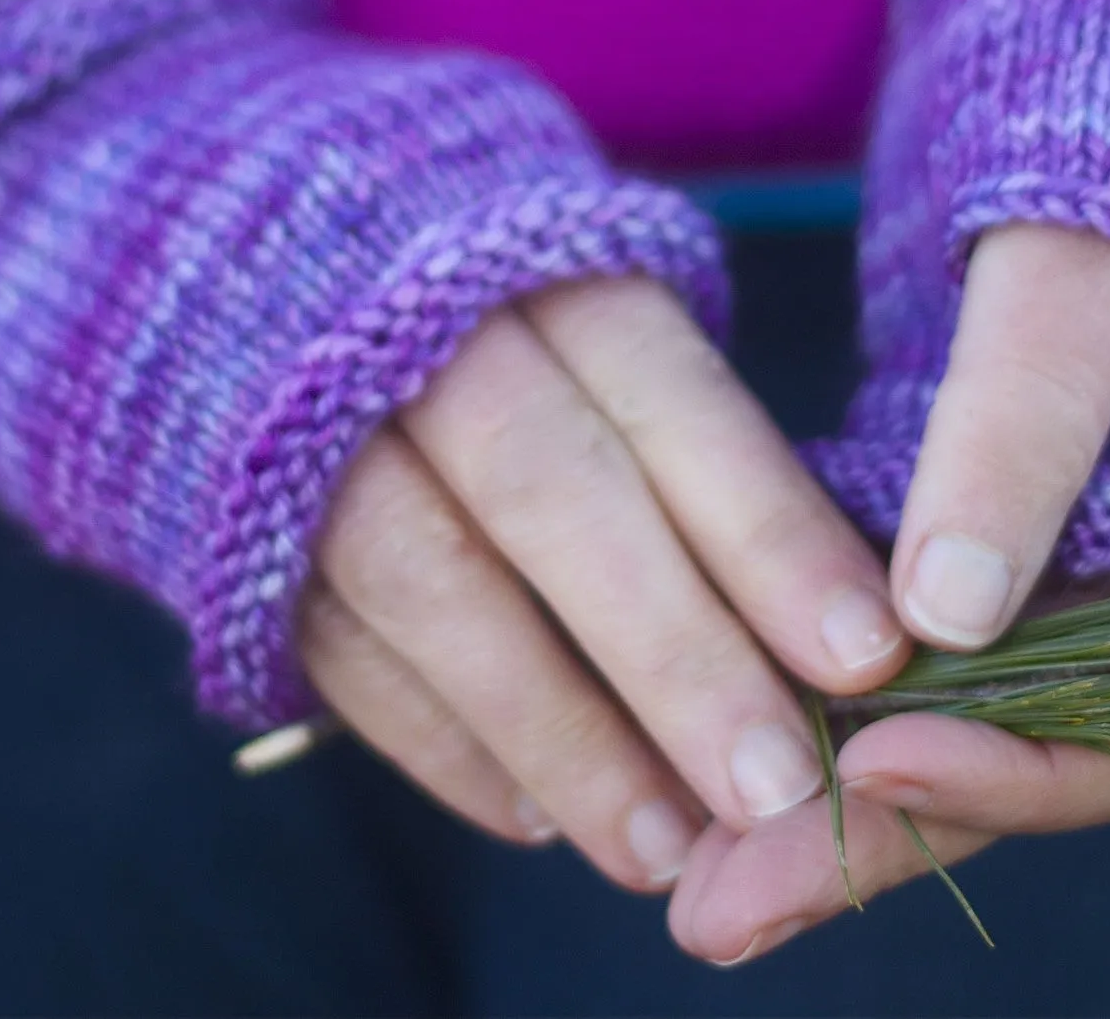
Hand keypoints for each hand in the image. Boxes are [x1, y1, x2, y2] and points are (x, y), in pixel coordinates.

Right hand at [294, 276, 910, 891]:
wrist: (247, 259)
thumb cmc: (495, 310)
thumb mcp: (595, 310)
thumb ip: (692, 447)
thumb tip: (830, 632)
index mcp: (546, 269)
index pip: (672, 400)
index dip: (767, 529)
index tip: (867, 656)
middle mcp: (423, 339)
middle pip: (554, 495)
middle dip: (672, 650)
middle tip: (775, 790)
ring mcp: (312, 433)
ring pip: (434, 587)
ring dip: (558, 731)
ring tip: (662, 849)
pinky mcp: (242, 527)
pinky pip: (339, 648)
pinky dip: (443, 742)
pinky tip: (537, 819)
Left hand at [668, 223, 1109, 962]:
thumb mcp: (1081, 250)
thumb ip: (1027, 423)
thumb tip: (951, 618)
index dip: (1014, 771)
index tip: (867, 774)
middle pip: (1033, 752)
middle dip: (879, 832)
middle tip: (708, 910)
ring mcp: (1078, 537)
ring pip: (958, 709)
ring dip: (824, 791)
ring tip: (680, 871)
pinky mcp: (982, 500)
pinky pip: (908, 631)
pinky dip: (817, 688)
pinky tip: (703, 726)